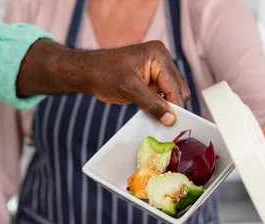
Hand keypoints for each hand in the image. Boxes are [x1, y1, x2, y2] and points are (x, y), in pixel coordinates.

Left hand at [17, 39, 189, 125]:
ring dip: (165, 108)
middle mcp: (161, 60)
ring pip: (171, 94)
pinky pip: (161, 96)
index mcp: (158, 55)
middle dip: (172, 106)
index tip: (175, 125)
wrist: (86, 72)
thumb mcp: (129, 89)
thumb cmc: (103, 74)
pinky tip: (152, 115)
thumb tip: (171, 119)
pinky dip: (158, 106)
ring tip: (159, 121)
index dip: (176, 105)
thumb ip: (152, 104)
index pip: (175, 84)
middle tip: (167, 126)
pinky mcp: (150, 80)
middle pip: (178, 89)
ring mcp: (156, 70)